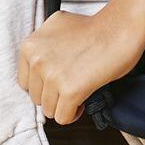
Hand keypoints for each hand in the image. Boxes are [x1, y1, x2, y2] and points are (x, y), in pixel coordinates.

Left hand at [17, 9, 144, 125]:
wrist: (119, 29)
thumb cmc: (94, 28)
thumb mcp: (57, 27)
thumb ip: (42, 46)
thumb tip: (35, 65)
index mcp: (31, 45)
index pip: (25, 82)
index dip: (44, 84)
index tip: (59, 79)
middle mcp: (37, 60)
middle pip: (37, 98)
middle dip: (54, 95)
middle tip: (72, 82)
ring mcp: (52, 76)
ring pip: (49, 110)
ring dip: (65, 104)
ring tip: (80, 88)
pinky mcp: (70, 90)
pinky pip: (63, 117)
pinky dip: (74, 113)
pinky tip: (83, 98)